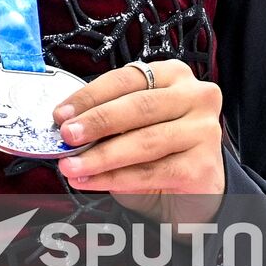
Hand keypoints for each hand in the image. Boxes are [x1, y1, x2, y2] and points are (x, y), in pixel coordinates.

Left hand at [51, 59, 225, 226]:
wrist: (191, 190)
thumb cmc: (157, 149)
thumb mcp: (131, 125)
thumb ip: (107, 120)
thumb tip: (67, 125)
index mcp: (172, 75)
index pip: (126, 79)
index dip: (90, 96)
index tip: (61, 114)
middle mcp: (195, 97)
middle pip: (139, 107)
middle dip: (96, 123)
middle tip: (66, 137)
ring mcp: (204, 131)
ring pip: (145, 141)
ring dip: (101, 156)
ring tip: (71, 165)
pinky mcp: (204, 166)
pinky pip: (153, 172)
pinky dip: (117, 178)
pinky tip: (94, 181)